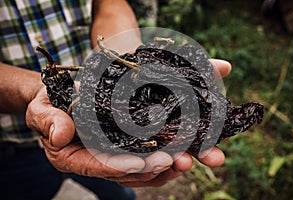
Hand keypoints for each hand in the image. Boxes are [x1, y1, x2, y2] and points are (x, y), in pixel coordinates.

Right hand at [25, 59, 230, 186]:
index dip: (120, 165)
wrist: (60, 95)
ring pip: (143, 167)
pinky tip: (184, 147)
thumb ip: (48, 122)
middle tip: (176, 160)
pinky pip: (148, 152)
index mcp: (76, 156)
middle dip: (153, 167)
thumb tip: (60, 135)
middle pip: (128, 171)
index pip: (99, 165)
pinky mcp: (127, 141)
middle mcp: (99, 159)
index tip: (142, 162)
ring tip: (188, 157)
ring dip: (166, 164)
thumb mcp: (41, 109)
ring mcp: (115, 152)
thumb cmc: (49, 103)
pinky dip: (166, 151)